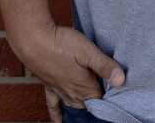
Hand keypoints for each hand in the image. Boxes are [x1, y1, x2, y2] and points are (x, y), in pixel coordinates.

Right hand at [9, 23, 125, 122]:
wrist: (33, 41)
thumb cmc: (61, 43)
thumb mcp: (88, 51)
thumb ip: (105, 65)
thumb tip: (121, 80)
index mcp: (85, 87)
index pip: (103, 98)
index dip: (110, 92)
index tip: (116, 86)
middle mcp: (73, 93)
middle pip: (90, 102)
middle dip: (98, 98)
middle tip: (104, 89)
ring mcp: (60, 91)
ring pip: (75, 104)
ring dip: (83, 104)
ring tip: (90, 104)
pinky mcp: (49, 86)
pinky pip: (54, 105)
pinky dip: (57, 115)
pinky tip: (58, 122)